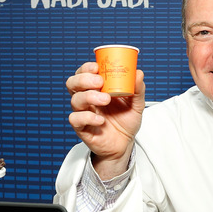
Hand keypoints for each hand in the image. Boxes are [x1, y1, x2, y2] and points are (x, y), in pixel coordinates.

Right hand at [66, 62, 145, 178]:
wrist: (124, 144)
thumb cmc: (126, 121)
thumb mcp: (136, 104)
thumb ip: (137, 89)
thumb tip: (138, 73)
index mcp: (96, 89)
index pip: (84, 73)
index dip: (86, 68)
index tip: (97, 67)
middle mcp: (87, 99)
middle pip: (73, 83)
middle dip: (84, 79)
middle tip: (100, 82)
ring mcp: (83, 113)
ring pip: (75, 100)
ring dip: (89, 96)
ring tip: (106, 100)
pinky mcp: (82, 128)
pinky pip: (76, 119)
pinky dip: (87, 117)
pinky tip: (101, 120)